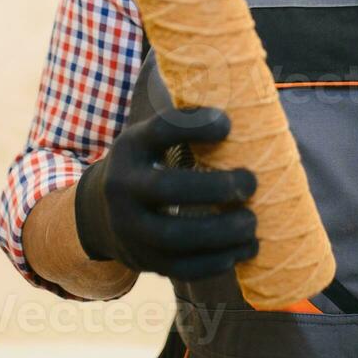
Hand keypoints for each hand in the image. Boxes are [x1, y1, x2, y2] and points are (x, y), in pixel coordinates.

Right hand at [73, 105, 259, 279]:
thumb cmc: (148, 164)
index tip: (229, 123)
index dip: (195, 126)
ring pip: (175, 237)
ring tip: (253, 222)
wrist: (103, 214)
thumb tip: (243, 89)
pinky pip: (182, 268)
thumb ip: (186, 121)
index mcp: (130, 147)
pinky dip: (218, 262)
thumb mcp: (151, 137)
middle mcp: (123, 188)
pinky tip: (245, 249)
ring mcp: (130, 230)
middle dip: (215, 188)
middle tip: (251, 182)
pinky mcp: (145, 262)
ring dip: (222, 232)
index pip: (160, 130)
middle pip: (167, 189)